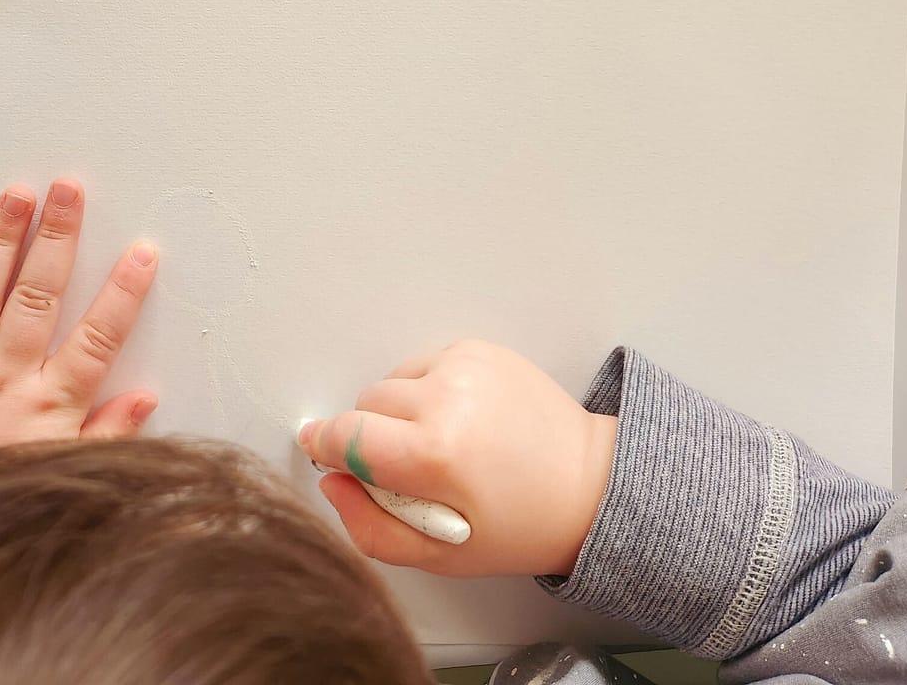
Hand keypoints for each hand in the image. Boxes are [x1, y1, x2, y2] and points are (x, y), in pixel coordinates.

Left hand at [0, 178, 158, 494]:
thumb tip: (145, 397)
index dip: (121, 294)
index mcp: (45, 409)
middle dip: (57, 239)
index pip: (95, 340)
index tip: (142, 253)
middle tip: (69, 191)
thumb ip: (106, 437)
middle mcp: (0, 381)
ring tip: (16, 195)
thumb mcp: (60, 479)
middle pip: (37, 298)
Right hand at [298, 340, 616, 577]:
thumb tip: (332, 483)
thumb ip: (370, 527)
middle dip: (372, 437)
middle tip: (410, 470)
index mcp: (435, 454)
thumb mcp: (438, 556)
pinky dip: (425, 391)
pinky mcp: (478, 350)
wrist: (586, 484)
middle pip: (365, 406)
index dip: (326, 447)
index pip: (346, 436)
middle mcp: (448, 399)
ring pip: (390, 383)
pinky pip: (421, 366)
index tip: (320, 451)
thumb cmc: (516, 527)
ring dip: (398, 412)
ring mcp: (465, 367)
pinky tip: (457, 420)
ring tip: (439, 444)